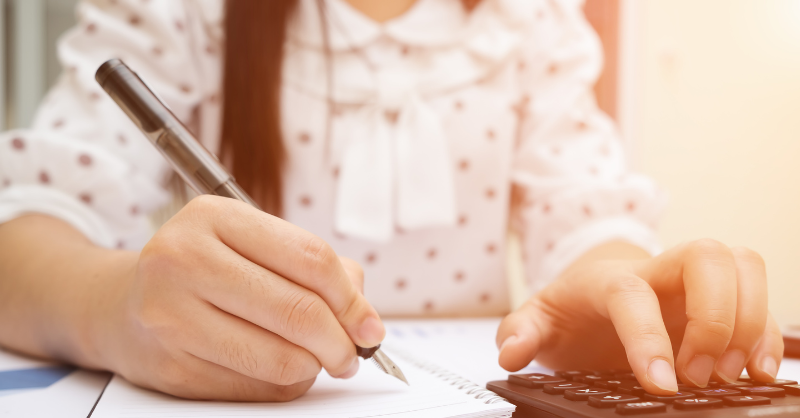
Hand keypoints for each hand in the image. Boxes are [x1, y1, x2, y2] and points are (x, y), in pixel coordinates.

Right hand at [94, 195, 382, 400]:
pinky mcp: (170, 367)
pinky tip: (280, 368)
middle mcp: (184, 260)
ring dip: (316, 367)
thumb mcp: (252, 244)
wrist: (121, 305)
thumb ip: (314, 269)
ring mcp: (170, 315)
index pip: (310, 259)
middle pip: (298, 311)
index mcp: (213, 217)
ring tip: (319, 360)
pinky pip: (255, 386)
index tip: (370, 325)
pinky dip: (283, 383)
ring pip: (280, 357)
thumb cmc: (202, 270)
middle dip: (342, 341)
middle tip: (354, 353)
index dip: (352, 299)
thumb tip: (365, 317)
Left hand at [496, 240, 782, 394]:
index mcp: (607, 279)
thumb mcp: (537, 321)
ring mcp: (692, 281)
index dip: (649, 337)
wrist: (592, 293)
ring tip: (732, 375)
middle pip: (706, 255)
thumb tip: (512, 353)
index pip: (632, 293)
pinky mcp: (718, 298)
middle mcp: (657, 271)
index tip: (661, 385)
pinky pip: (759, 294)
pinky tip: (756, 371)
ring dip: (749, 322)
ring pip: (742, 263)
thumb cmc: (570, 310)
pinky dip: (767, 332)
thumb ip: (520, 333)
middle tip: (699, 374)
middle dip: (715, 317)